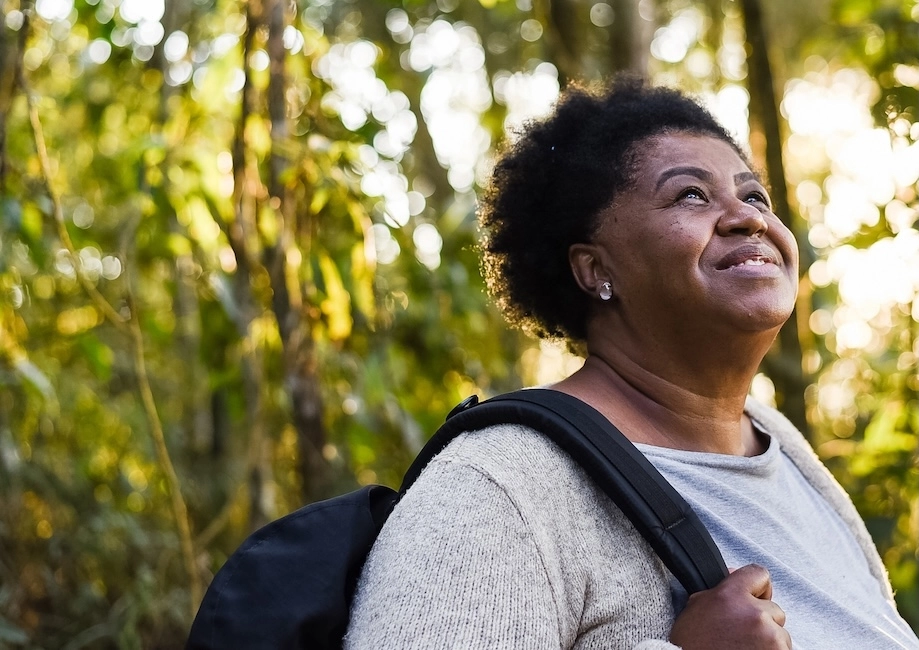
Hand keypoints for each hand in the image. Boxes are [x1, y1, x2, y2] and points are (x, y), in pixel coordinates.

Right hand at [669, 564, 790, 648]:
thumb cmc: (693, 643)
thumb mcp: (698, 607)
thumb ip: (719, 589)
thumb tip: (734, 574)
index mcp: (731, 594)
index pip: (759, 574)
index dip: (757, 588)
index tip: (754, 599)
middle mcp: (754, 612)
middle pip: (774, 609)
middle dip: (762, 620)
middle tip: (742, 634)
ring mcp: (769, 636)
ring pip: (780, 633)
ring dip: (768, 640)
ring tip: (744, 647)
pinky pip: (783, 649)